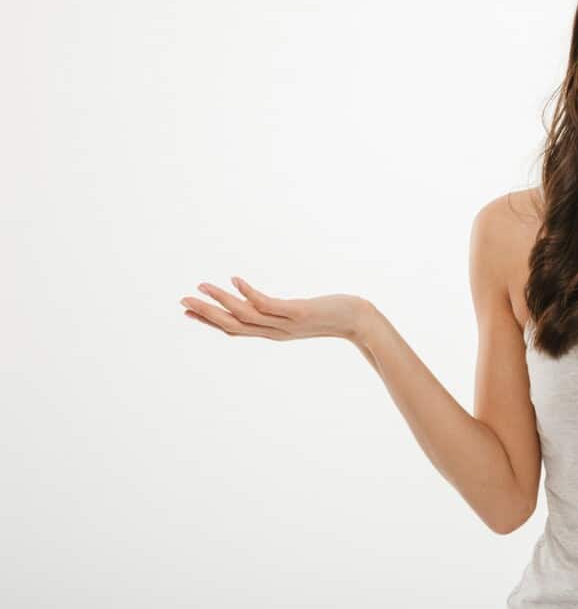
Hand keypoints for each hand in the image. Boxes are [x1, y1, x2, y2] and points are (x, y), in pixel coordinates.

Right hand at [178, 276, 368, 341]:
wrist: (361, 320)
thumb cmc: (334, 314)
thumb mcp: (303, 314)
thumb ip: (286, 312)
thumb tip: (272, 305)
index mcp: (274, 332)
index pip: (235, 329)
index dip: (210, 321)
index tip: (188, 311)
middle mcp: (276, 331)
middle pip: (233, 325)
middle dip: (206, 314)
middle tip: (182, 301)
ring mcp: (286, 323)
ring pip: (245, 316)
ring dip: (221, 301)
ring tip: (202, 286)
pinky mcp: (298, 313)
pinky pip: (268, 304)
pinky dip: (249, 293)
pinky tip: (235, 279)